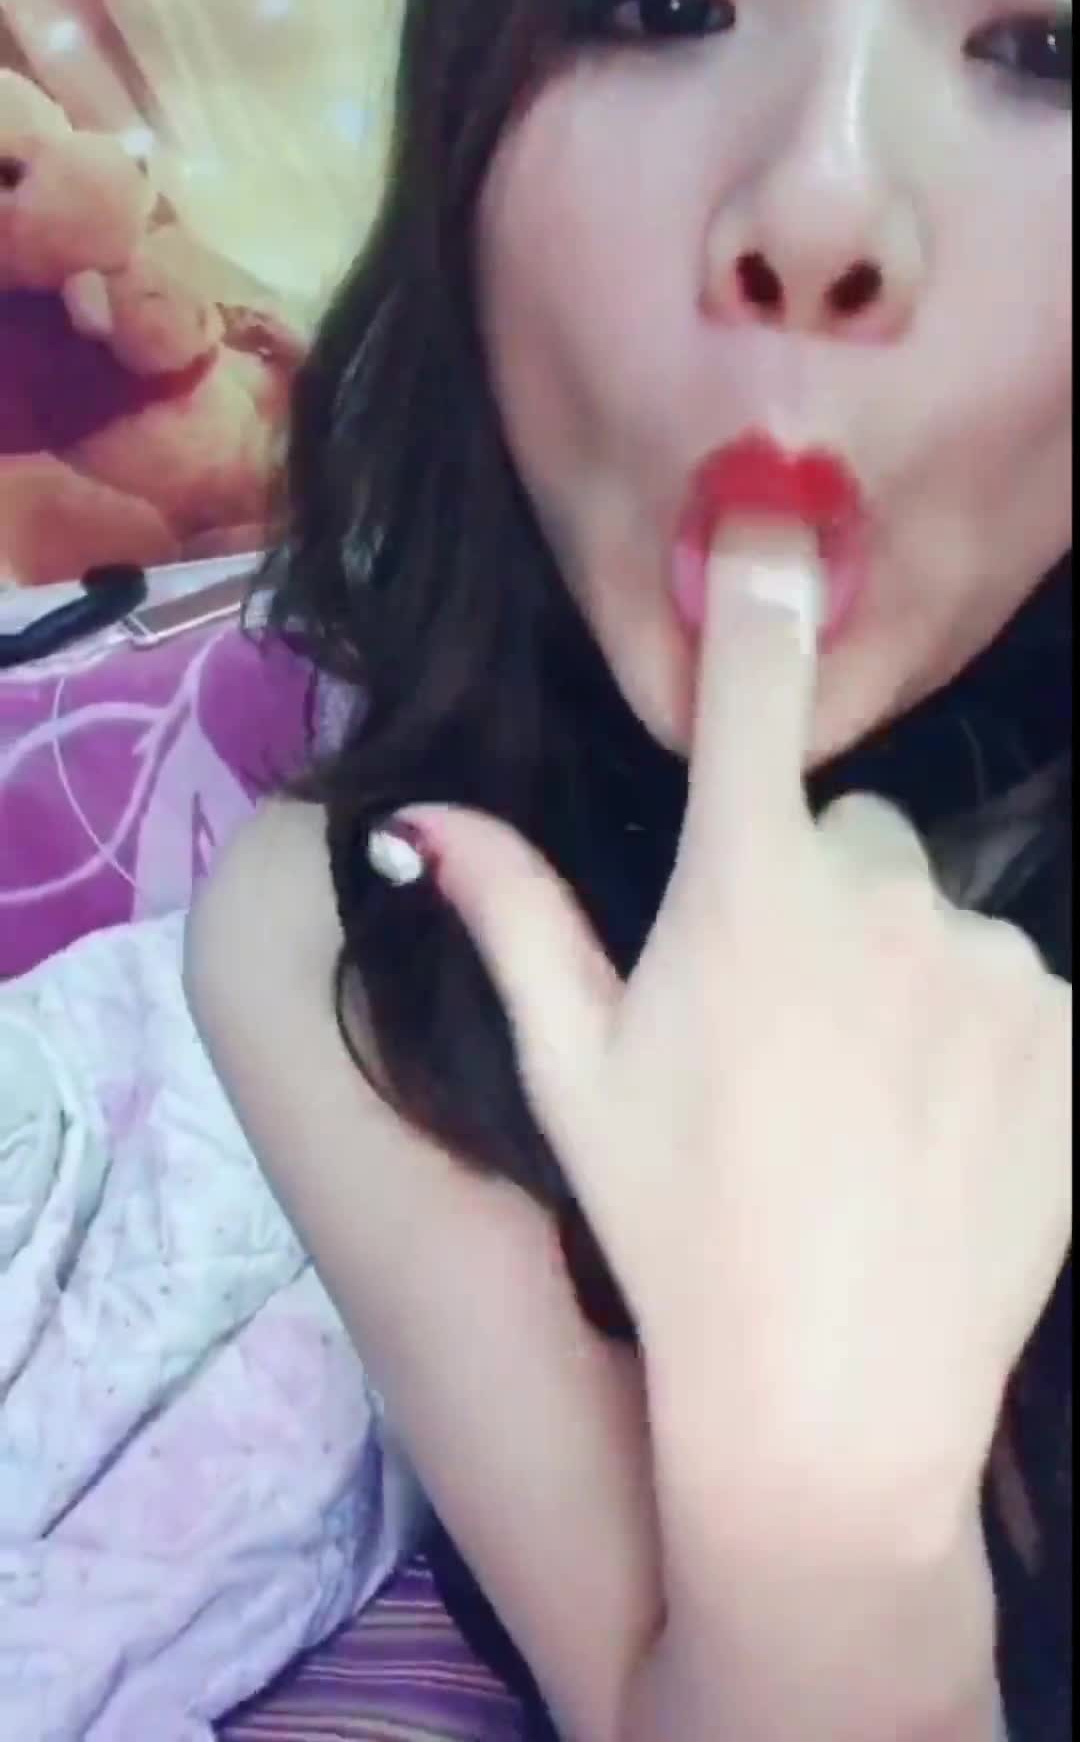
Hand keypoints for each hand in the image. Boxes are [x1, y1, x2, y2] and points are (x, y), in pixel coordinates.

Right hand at [383, 525, 1070, 1542]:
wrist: (830, 1401)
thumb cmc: (672, 1225)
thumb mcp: (571, 1070)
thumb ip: (510, 913)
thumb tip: (419, 810)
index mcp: (746, 889)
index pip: (756, 691)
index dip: (760, 592)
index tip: (772, 515)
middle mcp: (879, 895)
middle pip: (847, 832)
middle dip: (812, 894)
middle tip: (775, 1027)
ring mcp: (992, 962)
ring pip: (935, 916)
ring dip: (900, 974)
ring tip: (861, 1102)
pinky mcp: (1071, 1032)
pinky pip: (1016, 988)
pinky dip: (980, 1036)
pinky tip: (937, 1130)